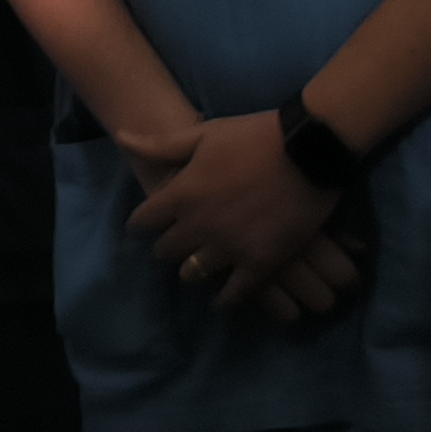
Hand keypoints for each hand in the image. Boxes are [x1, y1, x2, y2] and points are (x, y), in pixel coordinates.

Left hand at [123, 110, 353, 316]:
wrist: (309, 148)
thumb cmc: (254, 135)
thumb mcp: (203, 133)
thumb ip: (160, 144)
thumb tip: (121, 137)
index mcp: (181, 193)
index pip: (144, 221)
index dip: (142, 224)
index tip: (146, 225)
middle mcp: (198, 226)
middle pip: (166, 251)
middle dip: (167, 246)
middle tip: (175, 244)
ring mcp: (229, 248)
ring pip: (194, 273)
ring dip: (192, 270)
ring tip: (198, 267)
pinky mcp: (260, 263)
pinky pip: (233, 293)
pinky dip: (225, 298)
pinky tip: (222, 297)